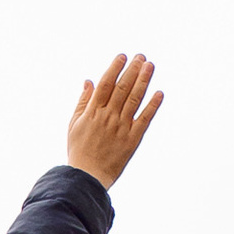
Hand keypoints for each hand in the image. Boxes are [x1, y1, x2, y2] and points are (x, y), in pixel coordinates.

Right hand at [64, 54, 162, 189]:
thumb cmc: (79, 151)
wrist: (87, 178)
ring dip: (143, 81)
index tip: (122, 56)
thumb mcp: (74, 124)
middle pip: (122, 88)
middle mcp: (108, 117)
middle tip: (141, 56)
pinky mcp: (132, 139)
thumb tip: (89, 81)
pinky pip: (144, 119)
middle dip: (132, 70)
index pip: (106, 84)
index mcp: (93, 112)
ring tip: (150, 66)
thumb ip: (83, 102)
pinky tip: (159, 93)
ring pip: (135, 99)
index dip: (115, 68)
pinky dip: (152, 105)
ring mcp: (121, 127)